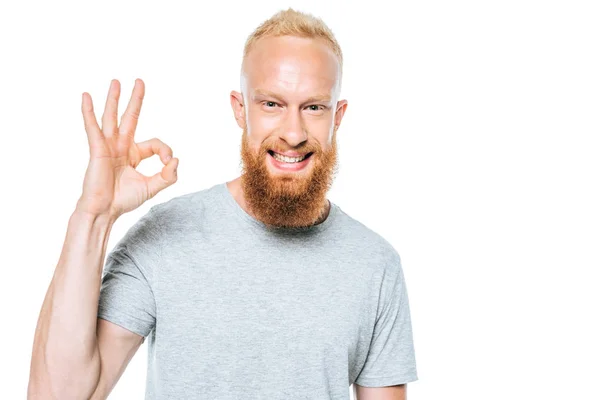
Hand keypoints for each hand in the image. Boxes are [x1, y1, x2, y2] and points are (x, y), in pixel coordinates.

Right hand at [76, 78, 177, 219]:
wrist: (105, 211)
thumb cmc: (124, 200)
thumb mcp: (153, 187)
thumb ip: (168, 176)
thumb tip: (176, 160)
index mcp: (134, 154)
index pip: (154, 143)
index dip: (165, 151)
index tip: (168, 163)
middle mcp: (120, 146)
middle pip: (130, 118)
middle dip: (135, 100)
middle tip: (139, 81)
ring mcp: (108, 146)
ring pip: (112, 117)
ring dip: (114, 99)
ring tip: (116, 81)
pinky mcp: (97, 149)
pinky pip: (92, 127)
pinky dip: (88, 112)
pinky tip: (85, 96)